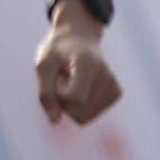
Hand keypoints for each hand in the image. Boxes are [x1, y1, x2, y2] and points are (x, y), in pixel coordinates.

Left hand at [33, 4, 121, 124]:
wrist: (78, 38)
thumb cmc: (57, 51)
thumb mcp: (43, 66)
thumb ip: (45, 93)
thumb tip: (55, 122)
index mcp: (88, 64)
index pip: (73, 98)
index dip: (58, 92)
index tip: (58, 74)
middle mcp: (106, 76)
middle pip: (79, 112)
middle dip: (64, 101)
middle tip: (64, 78)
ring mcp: (114, 86)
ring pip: (84, 118)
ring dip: (71, 104)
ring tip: (73, 82)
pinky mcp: (116, 94)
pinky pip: (89, 116)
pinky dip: (80, 107)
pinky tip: (82, 88)